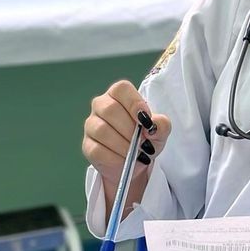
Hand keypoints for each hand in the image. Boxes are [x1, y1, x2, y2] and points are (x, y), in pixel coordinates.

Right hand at [82, 80, 171, 220]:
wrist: (137, 161)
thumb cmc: (147, 138)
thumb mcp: (160, 131)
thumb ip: (162, 124)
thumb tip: (153, 125)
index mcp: (119, 95)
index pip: (121, 89)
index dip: (134, 103)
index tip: (145, 120)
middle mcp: (101, 105)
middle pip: (110, 109)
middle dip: (130, 129)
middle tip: (143, 142)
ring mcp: (91, 125)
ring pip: (102, 130)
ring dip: (124, 145)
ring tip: (136, 153)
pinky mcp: (87, 145)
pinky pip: (98, 150)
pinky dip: (116, 158)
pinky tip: (126, 160)